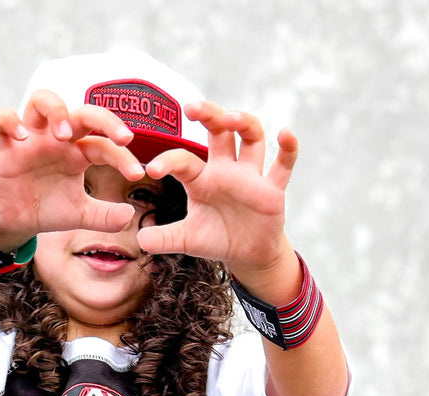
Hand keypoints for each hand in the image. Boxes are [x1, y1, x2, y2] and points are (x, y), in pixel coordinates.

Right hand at [0, 90, 144, 250]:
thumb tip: (129, 215)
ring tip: (63, 136)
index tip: (137, 174)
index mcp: (78, 153)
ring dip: (56, 111)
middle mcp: (57, 140)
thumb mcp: (80, 215)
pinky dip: (8, 121)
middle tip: (121, 137)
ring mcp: (31, 140)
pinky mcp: (4, 147)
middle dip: (104, 119)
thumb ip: (105, 216)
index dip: (123, 157)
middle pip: (82, 112)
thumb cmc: (48, 209)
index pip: (105, 144)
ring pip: (41, 100)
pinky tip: (21, 136)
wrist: (15, 222)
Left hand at [137, 102, 298, 277]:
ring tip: (232, 118)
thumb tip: (140, 241)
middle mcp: (226, 170)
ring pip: (251, 137)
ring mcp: (251, 176)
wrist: (247, 254)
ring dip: (243, 122)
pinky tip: (285, 133)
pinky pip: (283, 164)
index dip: (168, 161)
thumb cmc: (217, 238)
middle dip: (208, 115)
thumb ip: (165, 239)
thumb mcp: (188, 240)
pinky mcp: (273, 189)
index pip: (183, 161)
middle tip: (192, 107)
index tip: (152, 169)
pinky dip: (288, 148)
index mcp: (202, 179)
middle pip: (218, 132)